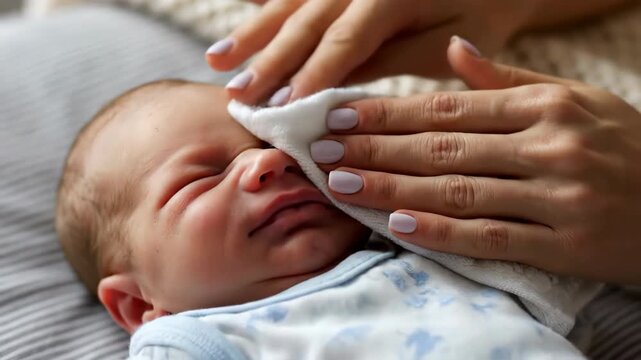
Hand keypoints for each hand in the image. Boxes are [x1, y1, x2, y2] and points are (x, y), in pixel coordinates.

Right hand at [206, 0, 530, 103]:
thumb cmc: (483, 6)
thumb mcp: (443, 41)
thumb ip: (388, 61)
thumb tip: (334, 89)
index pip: (340, 42)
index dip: (308, 76)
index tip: (279, 108)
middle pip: (305, 22)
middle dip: (267, 60)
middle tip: (235, 95)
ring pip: (293, 3)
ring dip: (255, 32)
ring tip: (219, 60)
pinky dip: (270, 4)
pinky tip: (246, 11)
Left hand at [312, 37, 640, 283]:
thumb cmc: (626, 147)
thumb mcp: (576, 99)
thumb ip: (509, 79)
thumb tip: (453, 49)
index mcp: (546, 105)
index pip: (448, 107)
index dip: (388, 113)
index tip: (341, 117)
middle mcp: (549, 146)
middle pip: (441, 146)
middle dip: (375, 149)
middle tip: (322, 152)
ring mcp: (557, 197)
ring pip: (456, 189)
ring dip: (392, 189)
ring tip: (342, 185)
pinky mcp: (565, 244)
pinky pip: (490, 236)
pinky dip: (442, 230)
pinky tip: (398, 224)